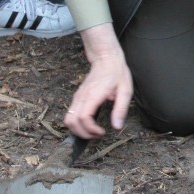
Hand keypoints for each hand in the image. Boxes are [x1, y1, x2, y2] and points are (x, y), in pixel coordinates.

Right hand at [63, 23, 133, 138]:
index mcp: (93, 95)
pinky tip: (90, 124)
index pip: (83, 117)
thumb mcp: (125, 91)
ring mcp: (77, 97)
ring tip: (94, 131)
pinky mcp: (77, 98)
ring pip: (68, 119)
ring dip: (78, 130)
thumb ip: (120, 109)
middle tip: (98, 135)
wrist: (106, 59)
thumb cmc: (117, 73)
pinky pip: (70, 114)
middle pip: (71, 122)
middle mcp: (81, 97)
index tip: (102, 132)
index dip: (91, 130)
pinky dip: (77, 124)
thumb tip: (117, 127)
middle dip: (83, 134)